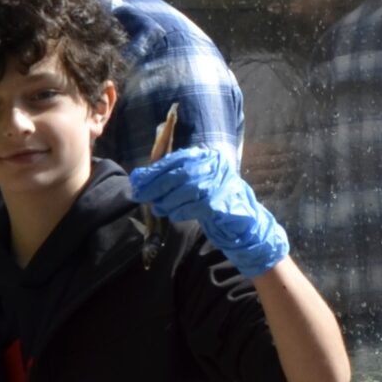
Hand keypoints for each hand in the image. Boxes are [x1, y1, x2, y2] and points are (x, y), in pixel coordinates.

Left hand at [128, 147, 289, 278]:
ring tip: (157, 208)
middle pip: (179, 173)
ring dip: (167, 200)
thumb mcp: (196, 185)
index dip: (155, 169)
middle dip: (156, 185)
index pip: (177, 159)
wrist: (244, 223)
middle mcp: (216, 167)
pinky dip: (180, 211)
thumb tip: (141, 178)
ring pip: (186, 190)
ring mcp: (221, 184)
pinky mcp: (222, 203)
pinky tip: (173, 215)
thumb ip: (174, 179)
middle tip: (140, 195)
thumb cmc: (214, 203)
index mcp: (208, 157)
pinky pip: (195, 206)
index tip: (138, 179)